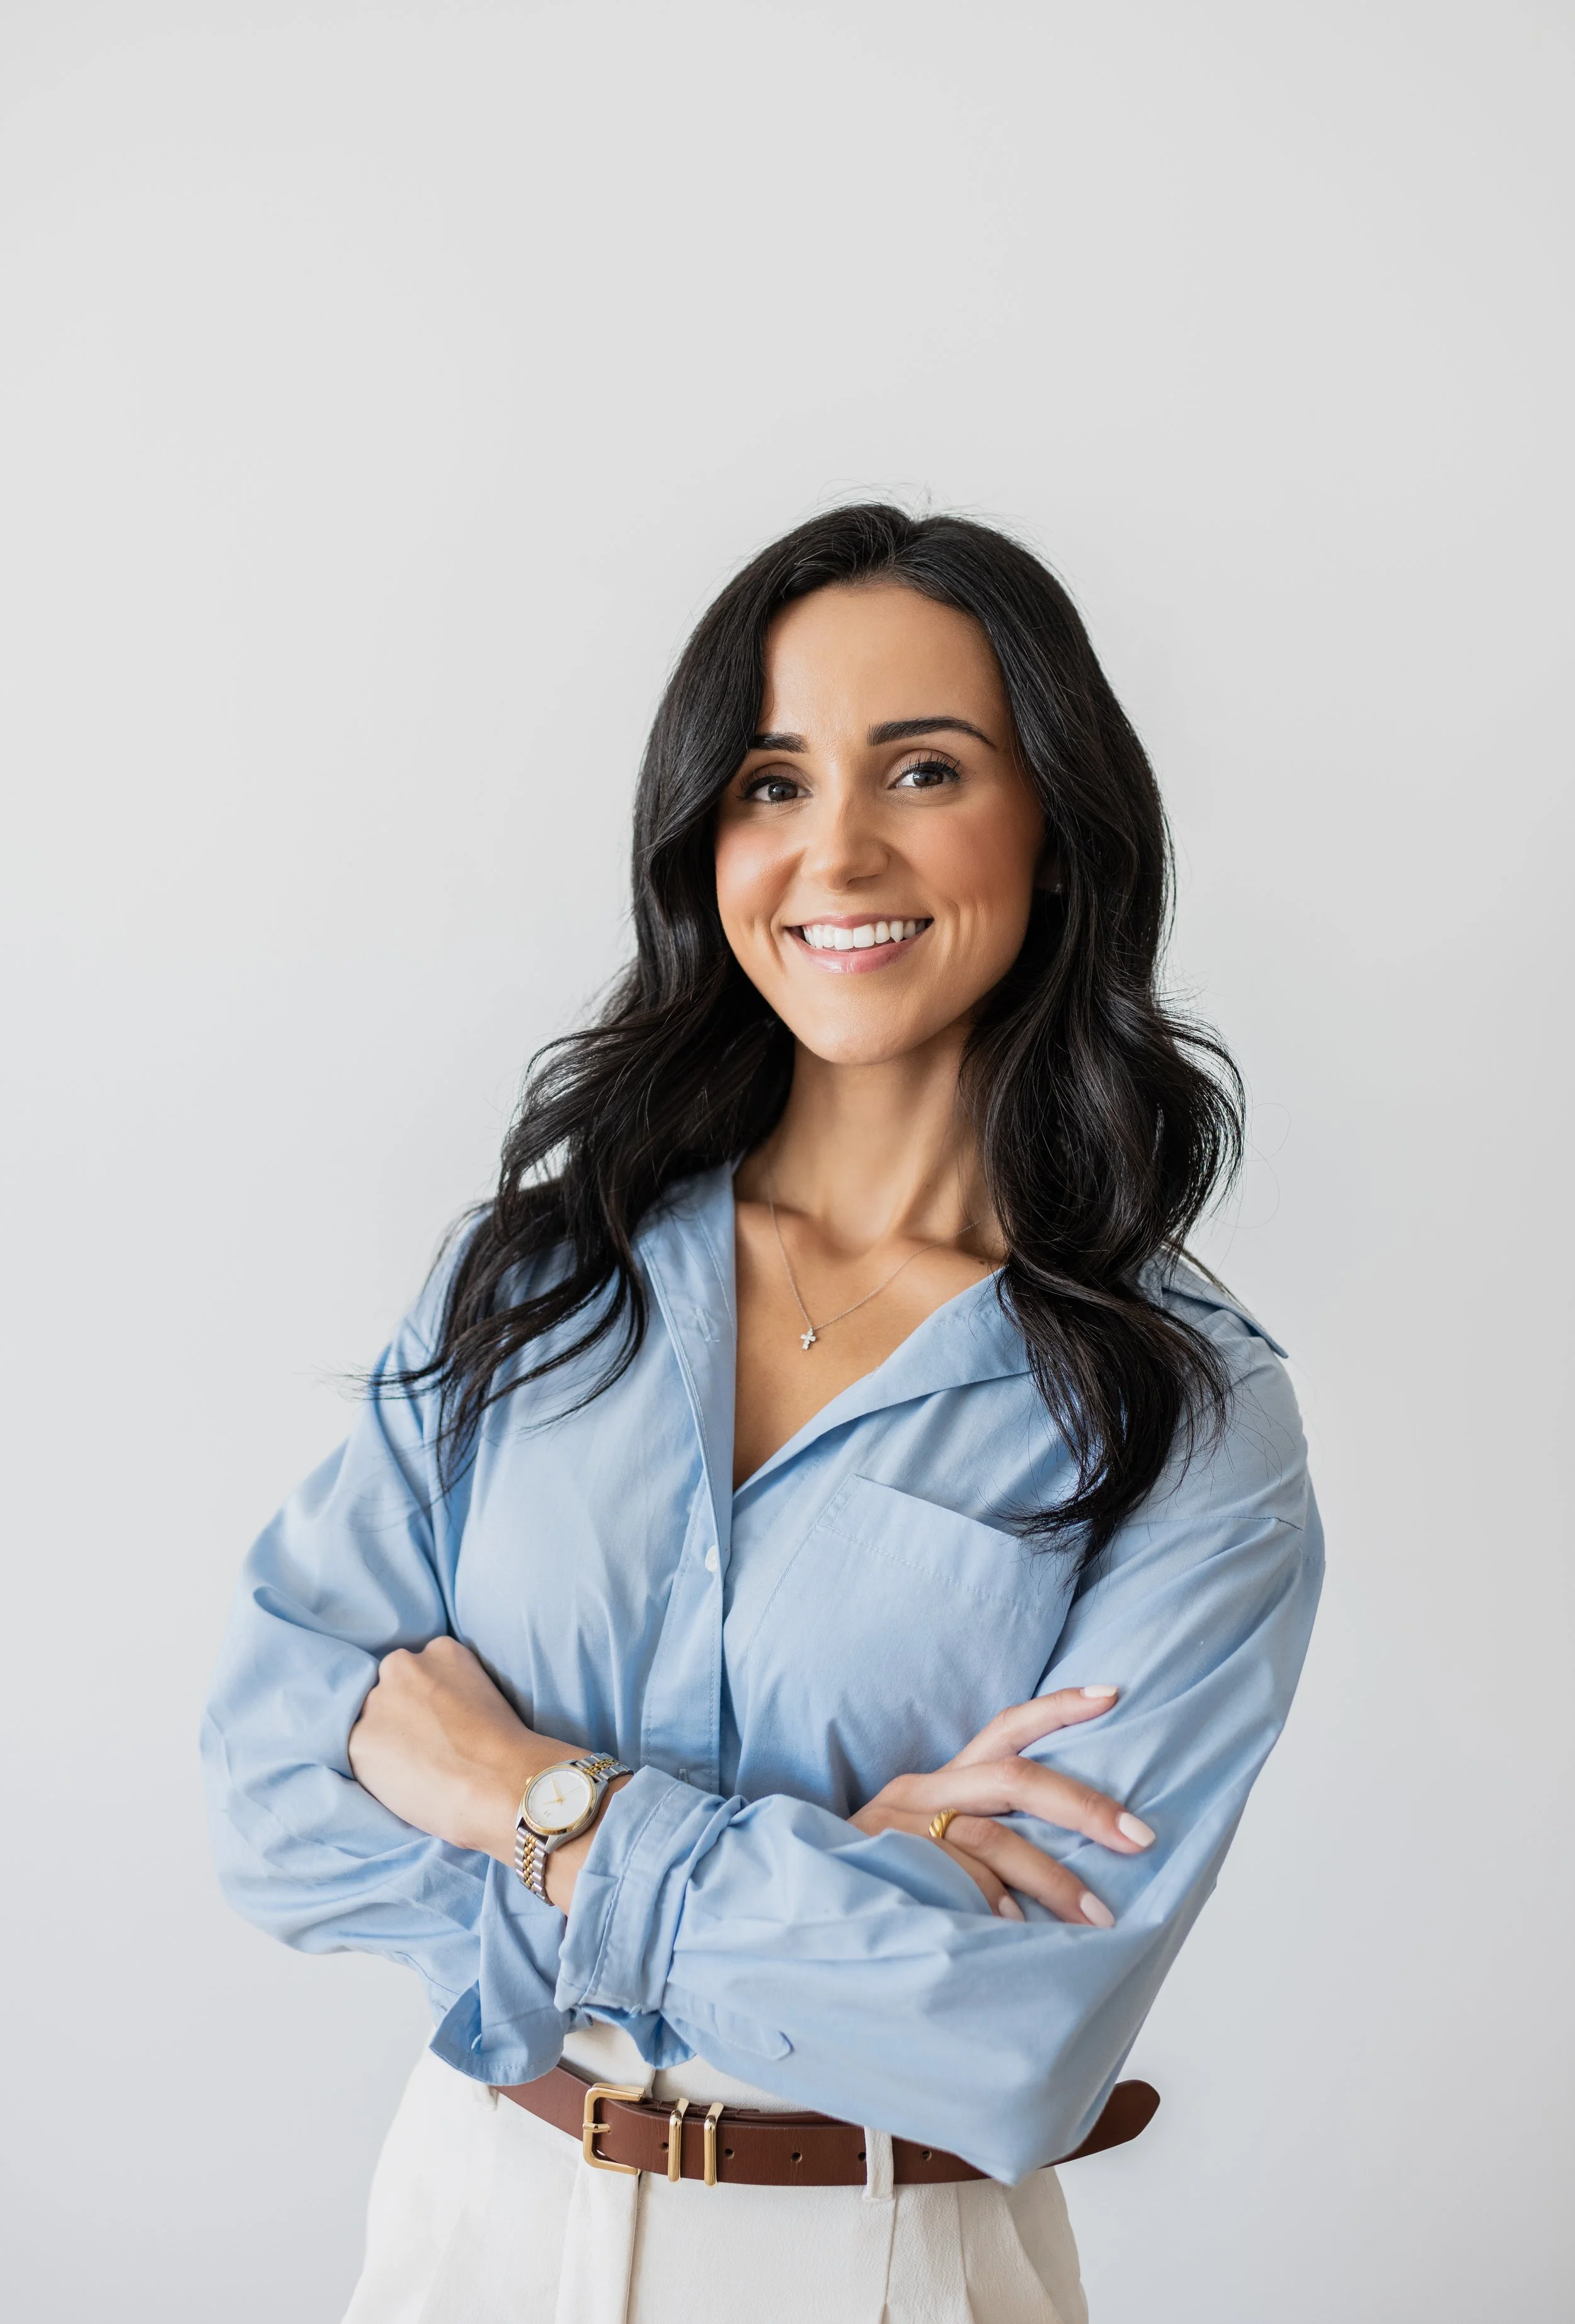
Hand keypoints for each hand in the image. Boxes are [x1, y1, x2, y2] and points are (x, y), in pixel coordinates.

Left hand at [347, 1637, 620, 1908]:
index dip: (426, 1703)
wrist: (501, 1784)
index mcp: (440, 1650)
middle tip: (426, 1748)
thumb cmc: (507, 1750)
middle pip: (391, 1691)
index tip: (440, 1725)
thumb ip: (451, 1692)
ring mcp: (377, 1701)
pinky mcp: (359, 1739)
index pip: (418, 1671)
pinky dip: (376, 1770)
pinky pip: (361, 1755)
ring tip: (417, 1771)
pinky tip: (405, 1784)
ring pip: (372, 1722)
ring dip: (385, 1742)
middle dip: (401, 1716)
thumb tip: (432, 1718)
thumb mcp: (484, 1695)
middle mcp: (402, 1665)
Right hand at [849, 1686, 1152, 1926]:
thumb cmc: (881, 1878)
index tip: (1113, 1694)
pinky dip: (993, 1905)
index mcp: (941, 1781)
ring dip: (1052, 1878)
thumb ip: (986, 1841)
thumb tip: (1073, 1858)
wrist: (796, 1901)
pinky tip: (1021, 1934)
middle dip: (1083, 1806)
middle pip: (1014, 1779)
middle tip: (1139, 1836)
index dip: (1058, 1709)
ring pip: (991, 1839)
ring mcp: (900, 1828)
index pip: (1006, 1728)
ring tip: (1099, 1917)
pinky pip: (954, 1881)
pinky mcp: (885, 1864)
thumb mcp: (931, 1845)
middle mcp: (921, 1792)